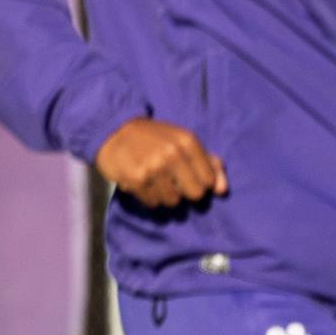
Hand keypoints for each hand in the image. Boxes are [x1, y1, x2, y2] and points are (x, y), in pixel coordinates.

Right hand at [93, 118, 225, 208]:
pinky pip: (153, 203)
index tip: (187, 176)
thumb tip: (222, 190)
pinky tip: (142, 184)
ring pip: (173, 201)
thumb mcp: (184, 142)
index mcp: (188, 142)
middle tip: (171, 181)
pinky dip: (149, 198)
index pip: (208, 181)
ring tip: (155, 181)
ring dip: (165, 195)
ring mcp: (154, 167)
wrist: (113, 130)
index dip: (199, 183)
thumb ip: (209, 163)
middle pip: (194, 195)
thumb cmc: (155, 138)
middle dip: (184, 192)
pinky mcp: (136, 179)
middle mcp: (172, 153)